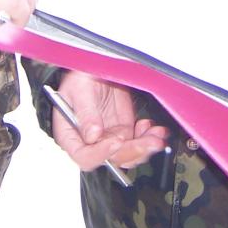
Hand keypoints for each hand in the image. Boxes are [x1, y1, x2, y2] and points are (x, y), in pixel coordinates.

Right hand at [53, 72, 168, 170]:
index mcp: (71, 135)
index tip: (117, 140)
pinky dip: (148, 138)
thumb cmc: (80, 78)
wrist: (96, 69)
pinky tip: (153, 128)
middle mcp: (90, 142)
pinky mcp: (123, 133)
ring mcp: (108, 138)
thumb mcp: (79, 90)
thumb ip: (85, 113)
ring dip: (145, 147)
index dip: (101, 153)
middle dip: (133, 151)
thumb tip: (92, 135)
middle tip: (149, 141)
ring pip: (128, 154)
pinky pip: (137, 143)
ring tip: (157, 135)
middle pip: (112, 158)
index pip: (84, 156)